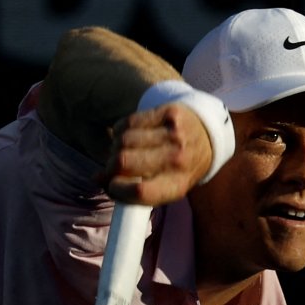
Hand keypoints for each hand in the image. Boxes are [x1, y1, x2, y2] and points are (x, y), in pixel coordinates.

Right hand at [99, 102, 213, 205]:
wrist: (207, 138)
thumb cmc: (176, 169)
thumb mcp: (162, 188)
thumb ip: (130, 190)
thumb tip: (97, 179)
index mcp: (176, 185)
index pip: (139, 191)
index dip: (117, 189)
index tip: (112, 185)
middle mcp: (177, 160)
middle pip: (124, 162)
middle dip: (111, 165)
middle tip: (114, 166)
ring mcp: (174, 134)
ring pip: (123, 140)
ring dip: (115, 147)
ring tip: (122, 150)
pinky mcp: (169, 113)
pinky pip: (129, 122)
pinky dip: (121, 130)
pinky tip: (128, 135)